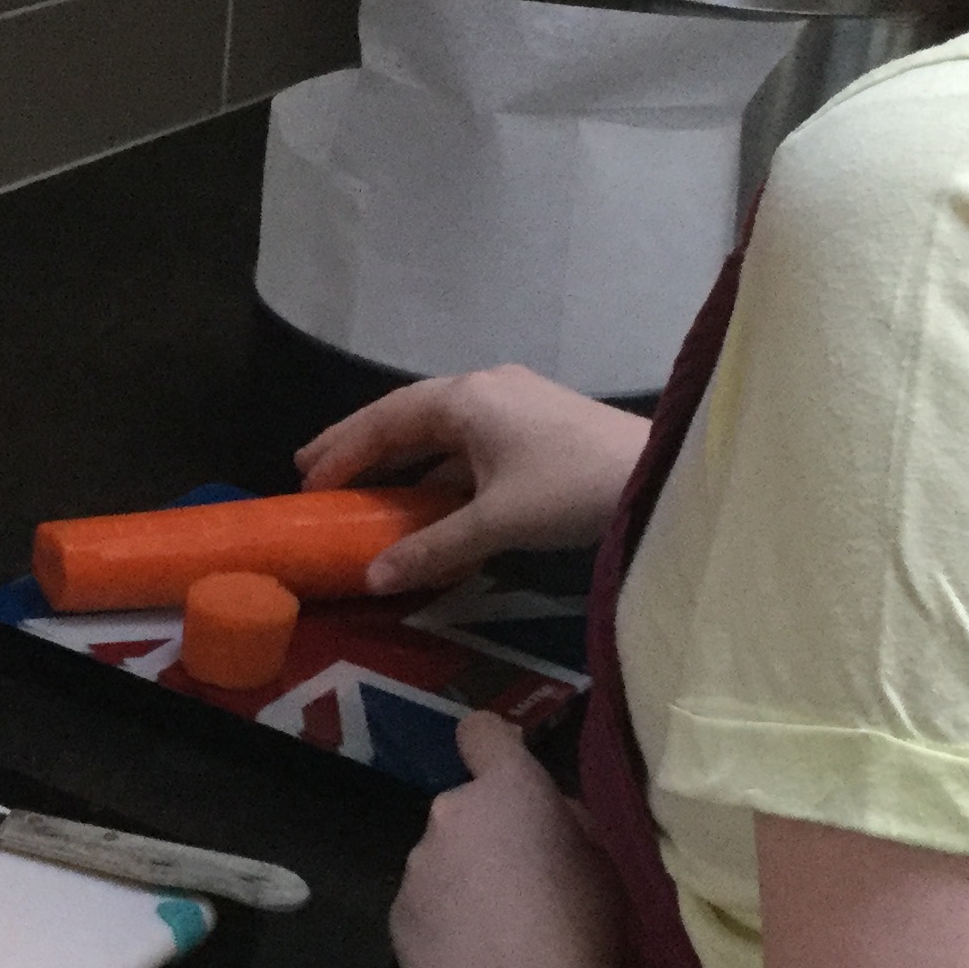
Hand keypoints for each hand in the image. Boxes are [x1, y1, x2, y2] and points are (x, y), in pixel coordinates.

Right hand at [296, 366, 650, 592]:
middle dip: (363, 445)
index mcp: (466, 398)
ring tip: (366, 488)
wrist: (661, 474)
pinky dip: (443, 471)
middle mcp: (486, 389)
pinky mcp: (539, 427)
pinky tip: (432, 500)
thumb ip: (431, 549)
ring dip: (404, 461)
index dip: (343, 450)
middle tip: (316, 471)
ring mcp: (515, 403)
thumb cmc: (572, 487)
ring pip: (443, 432)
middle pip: (409, 417)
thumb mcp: (496, 523)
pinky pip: (472, 445)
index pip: (386, 420)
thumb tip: (373, 579)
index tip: (307, 480)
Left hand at [391, 711, 622, 967]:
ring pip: (439, 867)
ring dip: (461, 885)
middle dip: (485, 840)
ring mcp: (414, 872)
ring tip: (499, 939)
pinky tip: (475, 966)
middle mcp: (448, 816)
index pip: (482, 734)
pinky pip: (422, 912)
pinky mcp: (396, 925)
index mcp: (506, 789)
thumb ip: (565, 821)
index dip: (491, 748)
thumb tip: (545, 818)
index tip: (503, 772)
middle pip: (464, 815)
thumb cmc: (592, 929)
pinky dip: (442, 928)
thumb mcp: (604, 856)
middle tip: (521, 889)